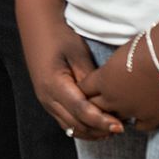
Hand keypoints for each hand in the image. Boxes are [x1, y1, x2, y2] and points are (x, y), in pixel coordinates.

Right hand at [18, 9, 122, 140]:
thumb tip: (104, 100)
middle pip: (76, 124)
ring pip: (70, 127)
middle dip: (99, 130)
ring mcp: (45, 101)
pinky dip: (82, 127)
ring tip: (111, 129)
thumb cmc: (59, 37)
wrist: (37, 27)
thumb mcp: (78, 55)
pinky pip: (66, 121)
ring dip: (91, 131)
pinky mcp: (48, 101)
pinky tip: (97, 125)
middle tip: (121, 128)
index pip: (81, 111)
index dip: (102, 121)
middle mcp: (47, 97)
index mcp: (54, 85)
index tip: (120, 126)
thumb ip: (89, 80)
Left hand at [80, 31, 158, 131]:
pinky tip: (140, 115)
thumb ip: (110, 69)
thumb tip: (110, 74)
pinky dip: (138, 121)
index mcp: (102, 80)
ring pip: (114, 119)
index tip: (89, 88)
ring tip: (119, 108)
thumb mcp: (119, 55)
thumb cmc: (146, 46)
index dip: (85, 89)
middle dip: (95, 104)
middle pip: (94, 108)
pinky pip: (139, 126)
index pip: (83, 90)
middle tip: (99, 102)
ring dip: (115, 114)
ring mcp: (132, 110)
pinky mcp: (151, 117)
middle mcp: (113, 98)